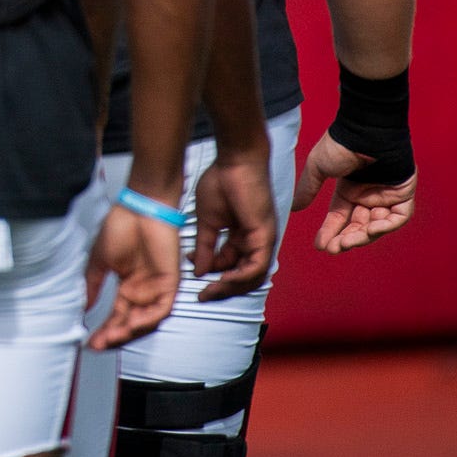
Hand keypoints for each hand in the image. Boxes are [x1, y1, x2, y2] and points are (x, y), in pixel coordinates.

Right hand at [85, 206, 179, 350]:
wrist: (139, 209)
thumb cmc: (121, 228)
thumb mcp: (100, 262)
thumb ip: (93, 286)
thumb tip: (83, 308)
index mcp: (128, 287)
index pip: (117, 316)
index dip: (104, 330)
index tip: (89, 341)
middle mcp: (144, 292)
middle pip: (131, 323)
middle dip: (114, 336)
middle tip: (98, 345)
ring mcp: (158, 289)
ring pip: (146, 321)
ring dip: (129, 332)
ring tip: (110, 338)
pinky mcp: (171, 284)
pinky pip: (161, 309)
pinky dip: (147, 319)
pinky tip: (130, 325)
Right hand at [191, 151, 278, 300]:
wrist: (234, 161)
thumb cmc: (221, 183)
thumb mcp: (208, 220)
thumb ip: (205, 245)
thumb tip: (198, 269)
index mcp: (242, 236)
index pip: (229, 263)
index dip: (211, 271)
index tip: (191, 270)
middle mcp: (255, 241)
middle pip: (244, 275)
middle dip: (223, 287)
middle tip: (203, 294)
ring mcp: (262, 239)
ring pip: (252, 275)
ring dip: (232, 286)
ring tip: (211, 290)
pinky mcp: (265, 236)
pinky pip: (256, 265)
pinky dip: (241, 276)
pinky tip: (223, 278)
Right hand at [292, 130, 416, 253]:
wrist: (365, 131)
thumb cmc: (340, 145)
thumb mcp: (317, 168)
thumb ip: (307, 189)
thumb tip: (293, 208)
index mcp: (349, 190)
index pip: (340, 217)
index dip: (330, 231)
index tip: (320, 246)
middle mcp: (368, 195)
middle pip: (358, 225)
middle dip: (347, 238)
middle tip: (335, 248)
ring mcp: (386, 195)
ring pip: (377, 225)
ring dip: (364, 236)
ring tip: (348, 242)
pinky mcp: (404, 194)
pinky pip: (398, 217)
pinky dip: (386, 226)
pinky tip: (370, 230)